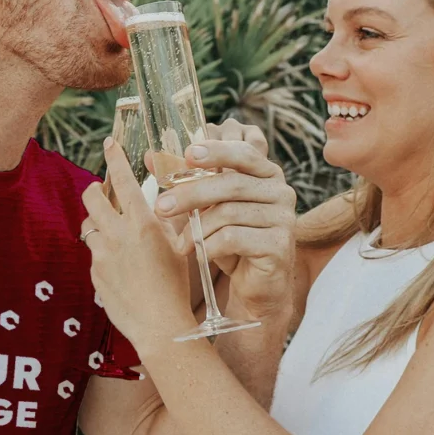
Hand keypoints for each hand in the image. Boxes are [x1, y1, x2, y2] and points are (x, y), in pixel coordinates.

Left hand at [81, 140, 196, 356]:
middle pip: (92, 197)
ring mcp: (102, 255)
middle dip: (95, 189)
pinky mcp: (94, 274)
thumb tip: (162, 202)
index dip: (114, 158)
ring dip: (97, 222)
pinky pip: (93, 254)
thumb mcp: (179, 246)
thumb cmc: (176, 286)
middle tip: (102, 190)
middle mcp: (118, 235)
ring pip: (88, 225)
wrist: (160, 326)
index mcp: (143, 223)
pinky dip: (103, 252)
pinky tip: (120, 266)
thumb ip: (167, 221)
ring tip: (112, 231)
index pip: (123, 180)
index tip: (109, 144)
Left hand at [154, 120, 296, 322]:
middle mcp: (281, 192)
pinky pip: (234, 238)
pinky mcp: (279, 245)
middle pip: (231, 184)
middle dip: (191, 194)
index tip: (188, 154)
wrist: (256, 284)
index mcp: (266, 174)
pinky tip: (199, 254)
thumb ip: (185, 180)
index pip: (243, 152)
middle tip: (162, 207)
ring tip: (180, 244)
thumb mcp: (208, 207)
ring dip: (197, 229)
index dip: (216, 150)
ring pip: (229, 213)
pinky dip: (209, 246)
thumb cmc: (231, 240)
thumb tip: (149, 157)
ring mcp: (284, 218)